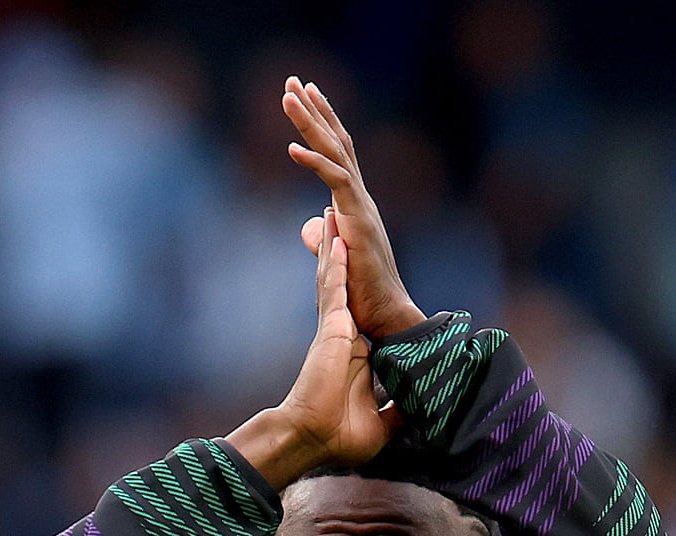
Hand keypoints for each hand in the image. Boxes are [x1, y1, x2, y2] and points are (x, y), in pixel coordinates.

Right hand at [228, 210, 398, 488]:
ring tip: (332, 216)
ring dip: (333, 248)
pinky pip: (333, 290)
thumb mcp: (382, 422)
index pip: (355, 314)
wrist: (314, 438)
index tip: (358, 272)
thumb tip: (421, 415)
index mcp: (351, 353)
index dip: (354, 290)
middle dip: (337, 256)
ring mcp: (333, 330)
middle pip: (339, 287)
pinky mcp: (331, 329)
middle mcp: (339, 336)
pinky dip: (334, 265)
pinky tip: (337, 240)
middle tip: (335, 224)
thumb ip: (399, 412)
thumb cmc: (339, 435)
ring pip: (333, 280)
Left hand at [284, 77, 426, 340]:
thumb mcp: (334, 259)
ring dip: (311, 123)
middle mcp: (360, 199)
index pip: (338, 154)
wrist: (386, 316)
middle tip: (294, 80)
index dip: (322, 124)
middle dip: (314, 110)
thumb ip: (324, 238)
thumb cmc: (363, 295)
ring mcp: (361, 207)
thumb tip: (310, 226)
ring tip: (289, 96)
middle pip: (337, 143)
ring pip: (336, 153)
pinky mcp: (359, 220)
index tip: (305, 97)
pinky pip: (336, 181)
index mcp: (355, 204)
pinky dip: (314, 163)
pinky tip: (290, 147)